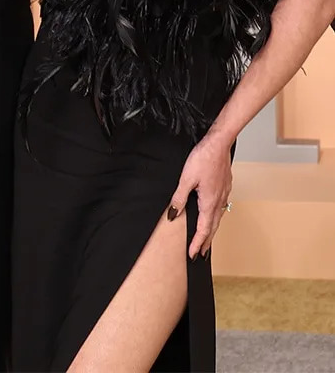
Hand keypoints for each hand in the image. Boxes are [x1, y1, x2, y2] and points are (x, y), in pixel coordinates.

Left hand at [168, 132, 232, 259]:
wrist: (219, 143)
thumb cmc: (204, 158)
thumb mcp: (186, 179)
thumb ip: (179, 198)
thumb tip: (173, 215)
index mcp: (209, 202)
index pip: (203, 229)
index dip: (197, 243)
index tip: (192, 255)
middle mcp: (219, 201)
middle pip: (213, 227)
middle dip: (206, 241)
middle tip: (201, 254)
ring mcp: (224, 193)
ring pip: (218, 217)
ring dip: (212, 230)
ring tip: (207, 238)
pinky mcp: (225, 186)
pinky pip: (221, 207)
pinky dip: (216, 216)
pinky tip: (213, 213)